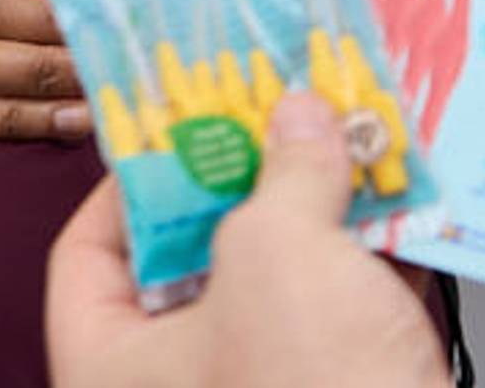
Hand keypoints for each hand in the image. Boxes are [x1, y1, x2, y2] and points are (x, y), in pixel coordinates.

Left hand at [44, 91, 447, 387]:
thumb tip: (297, 124)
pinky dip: (367, 259)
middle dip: (246, 182)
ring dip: (318, 210)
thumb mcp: (281, 253)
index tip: (175, 127)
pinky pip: (339, 312)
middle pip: (193, 258)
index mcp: (113, 372)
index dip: (130, 180)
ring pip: (276, 281)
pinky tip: (398, 207)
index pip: (86, 256)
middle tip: (270, 122)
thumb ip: (282, 172)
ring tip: (343, 145)